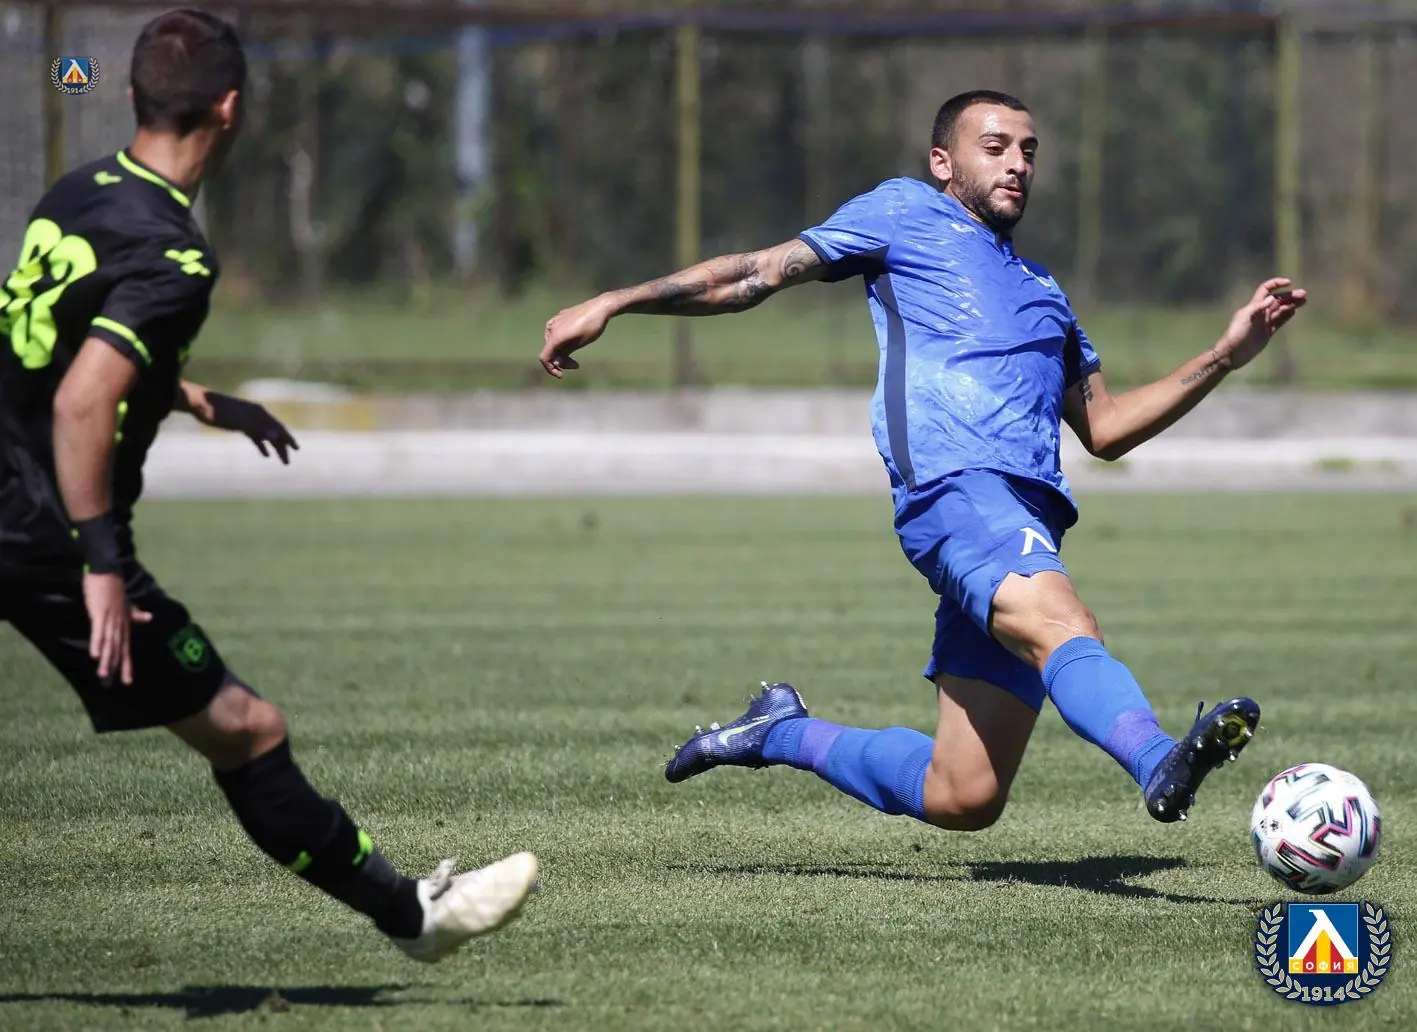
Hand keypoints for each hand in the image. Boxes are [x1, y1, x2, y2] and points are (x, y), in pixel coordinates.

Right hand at [83, 572, 151, 686]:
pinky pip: (99, 631)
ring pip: (109, 643)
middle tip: (116, 684)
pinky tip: (95, 655)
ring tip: (104, 674)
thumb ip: (136, 614)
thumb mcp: (127, 604)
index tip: (128, 681)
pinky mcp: (100, 613)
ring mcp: (111, 619)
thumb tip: (149, 618)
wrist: (108, 571)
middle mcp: (120, 625)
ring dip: (107, 659)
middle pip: (119, 650)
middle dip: (118, 667)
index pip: (127, 649)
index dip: (127, 665)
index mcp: (125, 624)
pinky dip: (97, 642)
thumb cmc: (114, 588)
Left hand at [207, 394, 298, 463]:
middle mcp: (257, 416)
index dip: (288, 438)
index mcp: (259, 413)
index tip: (296, 449)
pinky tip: (265, 454)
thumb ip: (258, 429)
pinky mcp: (240, 424)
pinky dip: (262, 445)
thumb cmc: (219, 411)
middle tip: (287, 461)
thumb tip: (275, 436)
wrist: (200, 403)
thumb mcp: (239, 421)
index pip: (278, 427)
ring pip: (266, 435)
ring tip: (281, 460)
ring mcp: (248, 420)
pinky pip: (255, 436)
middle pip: (274, 432)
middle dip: (282, 446)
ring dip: (274, 447)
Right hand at [540, 297, 613, 378]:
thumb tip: (555, 363)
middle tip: (575, 365)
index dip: (550, 369)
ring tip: (575, 356)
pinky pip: (556, 334)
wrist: (600, 307)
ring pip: (552, 343)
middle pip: (549, 351)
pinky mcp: (559, 317)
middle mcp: (551, 328)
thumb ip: (565, 354)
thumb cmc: (592, 327)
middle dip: (560, 361)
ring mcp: (554, 321)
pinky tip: (574, 342)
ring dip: (561, 352)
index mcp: (555, 336)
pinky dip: (562, 342)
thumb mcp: (579, 344)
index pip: (544, 357)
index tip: (561, 375)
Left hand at [1215, 278, 1307, 370]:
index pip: (1266, 290)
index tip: (1289, 283)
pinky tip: (1294, 311)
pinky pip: (1279, 321)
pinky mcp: (1267, 333)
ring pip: (1281, 310)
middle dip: (1289, 296)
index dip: (1276, 284)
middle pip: (1277, 300)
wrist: (1232, 354)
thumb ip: (1258, 307)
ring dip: (1291, 304)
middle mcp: (1260, 312)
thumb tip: (1272, 298)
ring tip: (1304, 301)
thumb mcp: (1245, 318)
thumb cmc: (1236, 334)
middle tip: (1303, 295)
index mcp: (1254, 306)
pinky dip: (1287, 316)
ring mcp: (1264, 323)